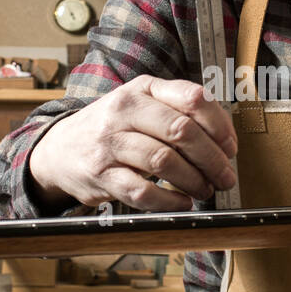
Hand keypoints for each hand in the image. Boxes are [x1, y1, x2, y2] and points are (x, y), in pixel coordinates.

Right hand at [29, 75, 237, 212]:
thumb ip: (179, 110)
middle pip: (181, 131)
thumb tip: (225, 138)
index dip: (220, 126)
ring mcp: (109, 143)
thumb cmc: (113, 128)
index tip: (231, 148)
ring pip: (164, 162)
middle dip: (212, 159)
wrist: (59, 149)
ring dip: (194, 181)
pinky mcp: (100, 175)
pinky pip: (142, 192)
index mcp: (142, 89)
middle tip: (225, 177)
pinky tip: (182, 202)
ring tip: (206, 190)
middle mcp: (123, 110)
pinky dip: (169, 201)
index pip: (192, 98)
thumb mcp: (141, 104)